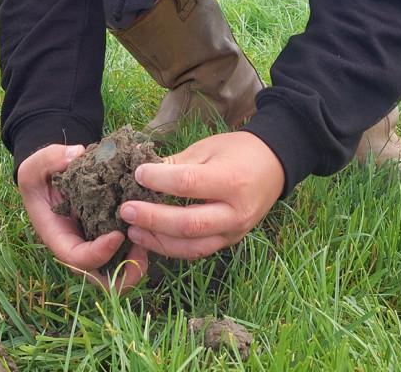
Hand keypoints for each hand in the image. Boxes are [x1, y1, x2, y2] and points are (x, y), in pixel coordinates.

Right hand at [16, 143, 149, 290]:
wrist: (52, 176)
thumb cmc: (40, 176)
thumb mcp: (34, 166)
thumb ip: (50, 159)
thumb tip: (76, 155)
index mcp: (59, 239)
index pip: (80, 259)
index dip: (100, 253)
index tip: (118, 234)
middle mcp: (81, 247)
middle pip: (104, 278)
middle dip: (126, 272)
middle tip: (142, 249)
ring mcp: (98, 242)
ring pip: (121, 269)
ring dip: (139, 258)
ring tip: (153, 234)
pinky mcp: (111, 232)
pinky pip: (129, 248)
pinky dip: (143, 240)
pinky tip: (154, 219)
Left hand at [119, 131, 283, 259]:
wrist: (274, 166)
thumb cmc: (238, 151)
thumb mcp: (208, 148)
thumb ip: (176, 164)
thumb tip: (140, 172)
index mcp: (231, 181)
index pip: (188, 184)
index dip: (158, 180)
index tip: (137, 174)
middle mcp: (235, 212)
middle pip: (188, 224)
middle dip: (153, 219)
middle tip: (126, 210)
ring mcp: (234, 232)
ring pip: (192, 246)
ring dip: (158, 241)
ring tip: (132, 230)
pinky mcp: (229, 242)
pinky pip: (198, 251)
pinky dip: (172, 248)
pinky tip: (151, 238)